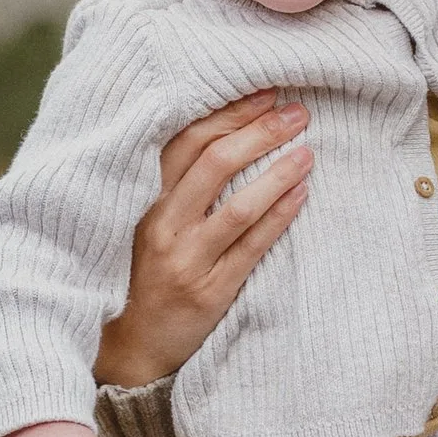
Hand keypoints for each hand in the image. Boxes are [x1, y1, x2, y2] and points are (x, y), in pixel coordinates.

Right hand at [91, 91, 312, 386]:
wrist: (130, 344)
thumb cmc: (143, 271)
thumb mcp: (145, 221)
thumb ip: (175, 183)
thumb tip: (225, 132)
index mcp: (145, 200)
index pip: (187, 142)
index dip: (228, 114)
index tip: (264, 92)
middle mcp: (163, 225)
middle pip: (214, 164)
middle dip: (259, 132)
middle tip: (297, 113)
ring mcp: (186, 259)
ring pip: (237, 206)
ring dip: (277, 173)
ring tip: (307, 151)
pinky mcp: (209, 291)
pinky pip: (251, 248)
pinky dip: (278, 217)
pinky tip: (301, 195)